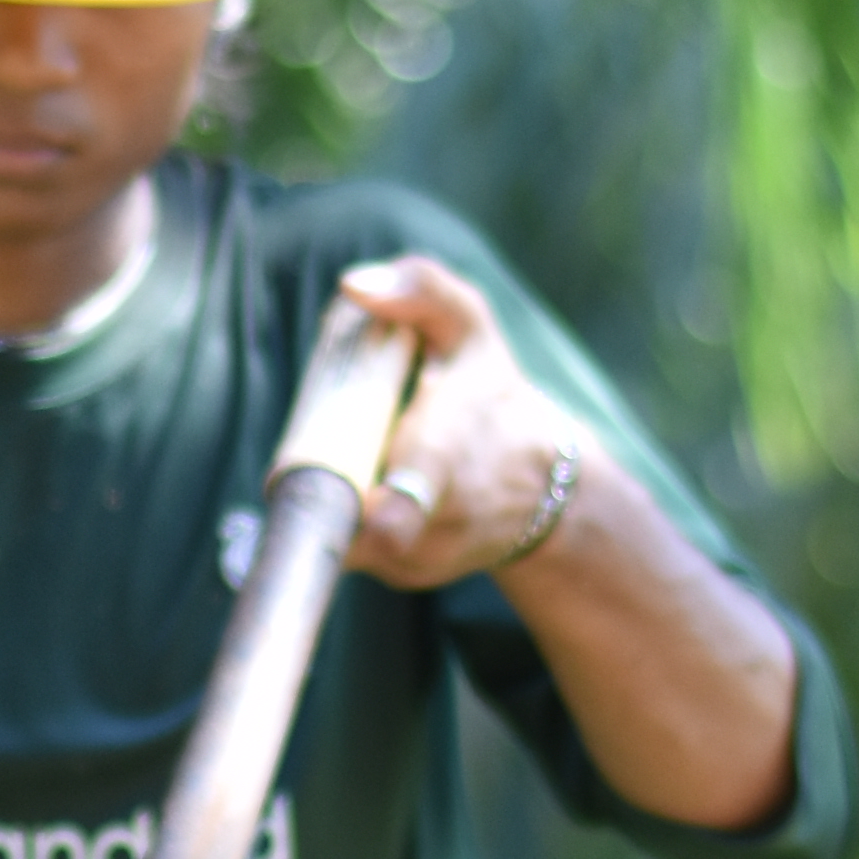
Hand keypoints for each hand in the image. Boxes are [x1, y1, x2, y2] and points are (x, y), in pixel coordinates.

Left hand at [329, 255, 597, 588]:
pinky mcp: (400, 575)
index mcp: (446, 458)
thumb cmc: (489, 394)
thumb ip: (421, 290)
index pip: (402, 507)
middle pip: (345, 523)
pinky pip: (350, 548)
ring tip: (365, 455)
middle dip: (322, 484)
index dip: (370, 516)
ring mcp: (417, 560)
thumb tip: (353, 284)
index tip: (344, 508)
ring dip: (333, 493)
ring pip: (342, 532)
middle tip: (319, 445)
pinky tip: (374, 486)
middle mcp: (434, 524)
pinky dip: (348, 515)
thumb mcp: (469, 328)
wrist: (539, 484)